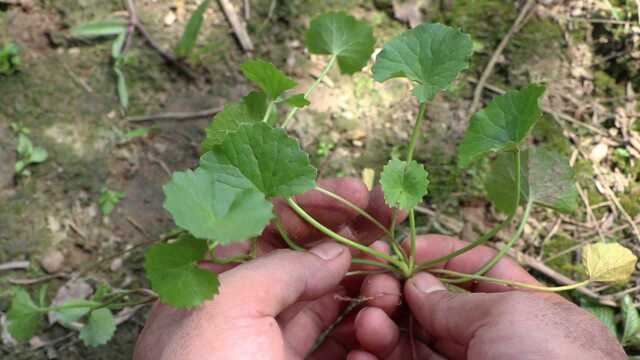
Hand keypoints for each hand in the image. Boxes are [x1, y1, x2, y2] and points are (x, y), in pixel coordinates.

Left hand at [134, 177, 401, 358]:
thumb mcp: (228, 309)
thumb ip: (281, 268)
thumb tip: (336, 250)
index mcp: (209, 280)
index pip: (263, 220)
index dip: (312, 201)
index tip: (360, 194)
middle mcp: (241, 306)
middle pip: (300, 255)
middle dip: (348, 237)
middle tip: (392, 222)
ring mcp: (270, 344)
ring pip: (324, 298)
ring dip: (362, 287)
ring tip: (388, 286)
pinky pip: (336, 344)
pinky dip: (362, 334)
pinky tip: (377, 327)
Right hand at [350, 235, 625, 359]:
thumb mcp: (509, 316)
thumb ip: (456, 301)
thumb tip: (417, 284)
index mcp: (523, 308)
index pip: (477, 269)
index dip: (439, 253)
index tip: (399, 249)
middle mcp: (491, 338)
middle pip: (436, 305)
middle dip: (399, 291)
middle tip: (373, 287)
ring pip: (414, 339)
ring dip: (382, 325)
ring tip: (367, 323)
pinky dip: (376, 359)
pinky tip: (360, 352)